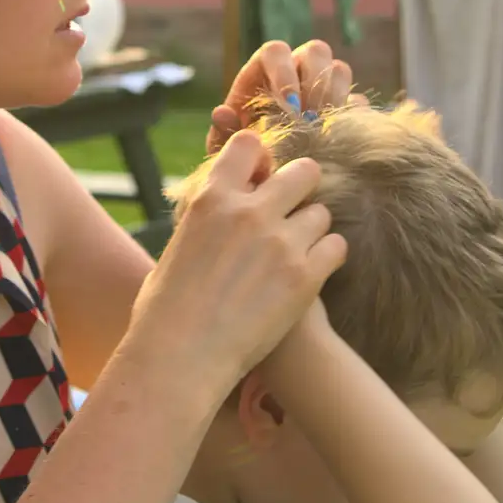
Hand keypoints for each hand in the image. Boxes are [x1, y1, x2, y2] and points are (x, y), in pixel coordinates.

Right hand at [130, 130, 347, 388]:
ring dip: (312, 231)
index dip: (262, 160)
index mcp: (211, 198)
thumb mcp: (179, 244)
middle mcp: (249, 212)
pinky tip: (310, 274)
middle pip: (304, 172)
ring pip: (322, 213)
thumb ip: (209, 217)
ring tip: (295, 255)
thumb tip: (225, 204)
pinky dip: (327, 259)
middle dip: (301, 190)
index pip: (250, 145)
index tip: (262, 179)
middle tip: (292, 215)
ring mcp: (280, 242)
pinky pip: (337, 248)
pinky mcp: (305, 276)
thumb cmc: (165, 309)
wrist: (181, 357)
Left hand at [207, 39, 369, 154]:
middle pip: (315, 51)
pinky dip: (352, 117)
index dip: (284, 74)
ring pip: (339, 70)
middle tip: (312, 119)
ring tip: (327, 130)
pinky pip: (357, 100)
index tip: (289, 107)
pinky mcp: (344, 105)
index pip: (276, 52)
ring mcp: (323, 83)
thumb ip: (225, 131)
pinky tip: (341, 138)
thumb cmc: (244, 149)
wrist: (269, 170)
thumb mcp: (228, 145)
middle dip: (315, 83)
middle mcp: (296, 68)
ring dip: (336, 97)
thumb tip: (221, 113)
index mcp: (265, 68)